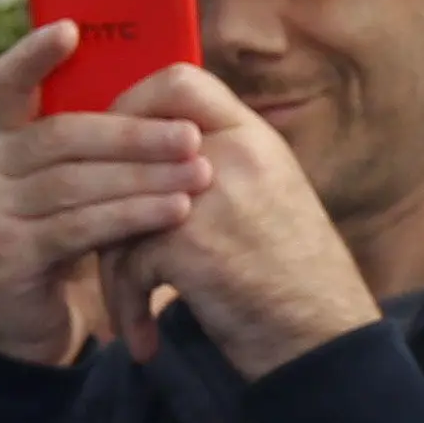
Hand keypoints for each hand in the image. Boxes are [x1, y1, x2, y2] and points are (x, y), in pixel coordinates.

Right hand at [0, 24, 211, 366]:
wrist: (26, 318)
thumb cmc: (66, 239)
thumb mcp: (77, 186)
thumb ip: (98, 145)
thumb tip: (167, 90)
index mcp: (7, 140)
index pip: (9, 83)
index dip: (36, 54)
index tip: (72, 29)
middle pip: (63, 134)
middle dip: (134, 134)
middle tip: (191, 136)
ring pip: (75, 181)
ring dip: (143, 177)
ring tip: (197, 175)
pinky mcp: (5, 253)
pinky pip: (76, 227)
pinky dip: (130, 217)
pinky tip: (173, 213)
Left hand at [97, 64, 380, 378]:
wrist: (324, 341)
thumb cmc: (296, 282)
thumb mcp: (271, 200)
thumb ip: (220, 170)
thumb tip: (149, 162)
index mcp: (253, 138)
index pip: (180, 81)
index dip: (134, 107)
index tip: (118, 151)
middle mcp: (234, 155)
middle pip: (131, 145)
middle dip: (101, 193)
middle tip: (99, 235)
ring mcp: (210, 196)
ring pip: (118, 209)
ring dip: (112, 262)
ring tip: (125, 299)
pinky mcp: (189, 244)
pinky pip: (125, 264)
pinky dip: (127, 306)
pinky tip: (142, 340)